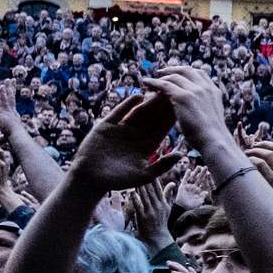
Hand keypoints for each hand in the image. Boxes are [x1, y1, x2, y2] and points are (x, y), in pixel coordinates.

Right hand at [68, 92, 182, 192]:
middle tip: (174, 92)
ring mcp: (120, 129)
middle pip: (151, 118)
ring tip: (160, 91)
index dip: (171, 119)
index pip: (161, 129)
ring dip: (148, 103)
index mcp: (146, 146)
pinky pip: (119, 112)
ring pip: (137, 113)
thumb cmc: (117, 181)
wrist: (89, 180)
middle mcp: (135, 135)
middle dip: (162, 107)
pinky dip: (128, 104)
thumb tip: (181, 155)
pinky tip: (139, 95)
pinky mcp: (106, 126)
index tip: (183, 108)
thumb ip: (162, 165)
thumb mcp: (144, 175)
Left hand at [145, 65, 232, 156]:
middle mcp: (205, 87)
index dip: (186, 73)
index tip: (177, 75)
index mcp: (214, 91)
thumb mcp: (211, 117)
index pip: (200, 74)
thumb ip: (204, 108)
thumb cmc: (212, 136)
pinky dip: (153, 82)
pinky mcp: (182, 96)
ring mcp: (195, 90)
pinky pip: (164, 84)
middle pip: (186, 70)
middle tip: (161, 73)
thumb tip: (195, 111)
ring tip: (150, 81)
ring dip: (161, 77)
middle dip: (172, 70)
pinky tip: (145, 82)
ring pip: (174, 77)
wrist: (214, 141)